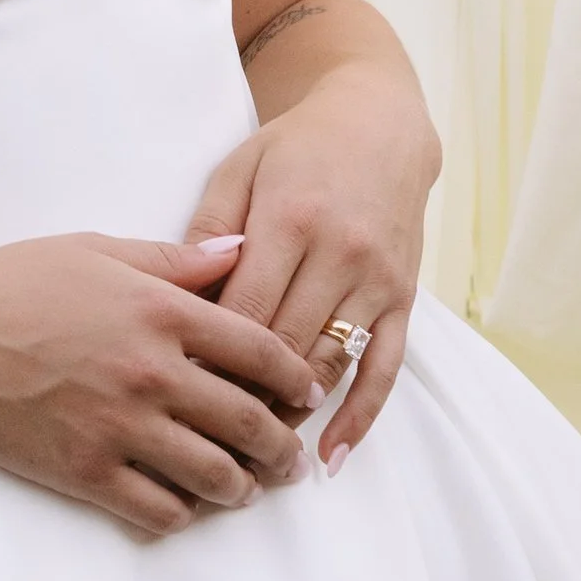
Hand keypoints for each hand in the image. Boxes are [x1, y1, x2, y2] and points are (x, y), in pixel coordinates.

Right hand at [0, 229, 319, 537]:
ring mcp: (121, 428)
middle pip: (249, 422)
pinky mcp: (87, 471)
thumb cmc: (12, 284)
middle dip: (283, 447)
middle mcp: (152, 374)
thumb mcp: (96, 250)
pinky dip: (184, 513)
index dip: (297, 376)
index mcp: (161, 312)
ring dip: (243, 487)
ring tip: (248, 488)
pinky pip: (159, 509)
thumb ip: (174, 258)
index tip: (307, 392)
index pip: (260, 350)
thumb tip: (236, 252)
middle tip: (291, 459)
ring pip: (214, 474)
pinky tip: (187, 504)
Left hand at [187, 61, 434, 466]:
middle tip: (201, 437)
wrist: (378, 125)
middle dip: (243, 395)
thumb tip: (179, 296)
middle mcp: (340, 255)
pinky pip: (385, 370)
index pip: (245, 311)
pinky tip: (331, 455)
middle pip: (285, 346)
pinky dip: (360, 417)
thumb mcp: (237, 170)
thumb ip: (207, 231)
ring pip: (330, 365)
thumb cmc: (294, 148)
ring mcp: (378, 281)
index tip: (176, 392)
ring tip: (249, 453)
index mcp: (290, 221)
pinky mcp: (405, 300)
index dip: (210, 358)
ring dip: (291, 414)